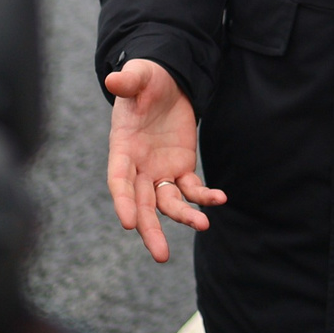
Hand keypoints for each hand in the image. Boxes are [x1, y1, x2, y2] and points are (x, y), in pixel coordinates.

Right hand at [103, 59, 226, 263]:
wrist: (167, 83)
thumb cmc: (147, 80)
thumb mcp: (139, 76)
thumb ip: (129, 81)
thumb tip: (114, 79)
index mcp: (122, 148)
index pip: (119, 180)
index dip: (122, 201)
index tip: (128, 223)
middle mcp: (139, 167)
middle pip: (142, 204)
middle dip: (150, 230)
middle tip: (161, 256)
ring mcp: (160, 171)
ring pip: (168, 203)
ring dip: (183, 217)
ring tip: (203, 226)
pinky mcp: (181, 168)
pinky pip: (191, 188)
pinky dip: (203, 196)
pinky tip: (219, 199)